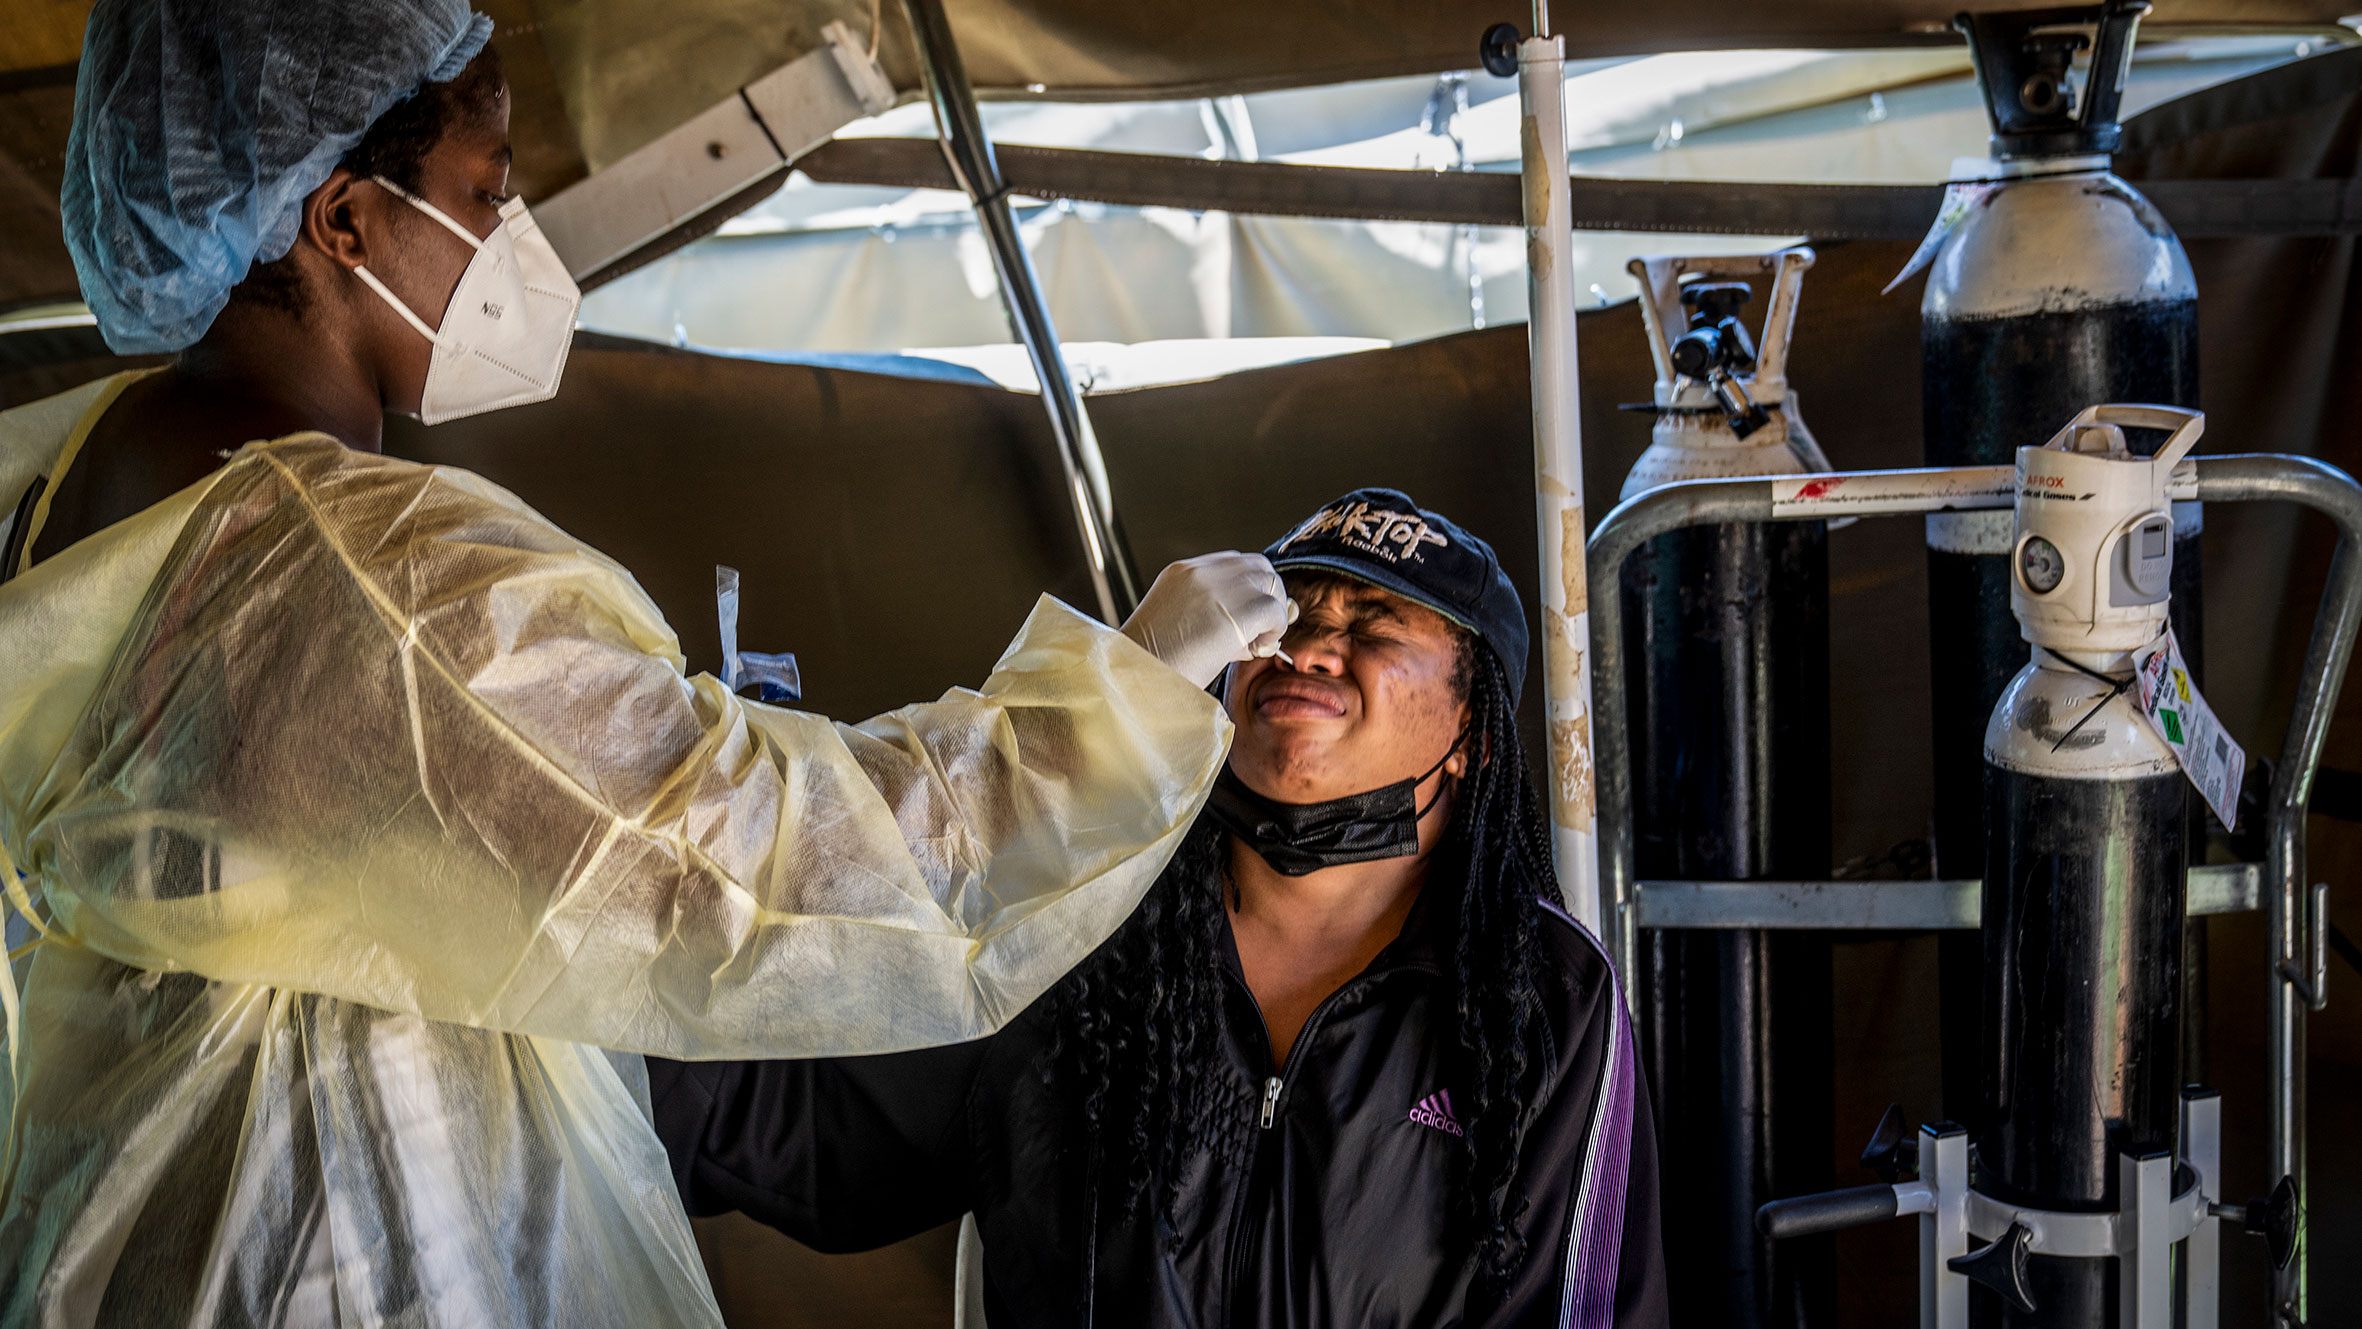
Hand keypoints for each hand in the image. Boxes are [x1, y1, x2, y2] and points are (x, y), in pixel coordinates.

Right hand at [1120, 552, 1294, 688]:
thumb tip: (1254, 632)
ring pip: (1270, 584)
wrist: (1137, 677)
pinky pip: (1275, 610)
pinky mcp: (1237, 608)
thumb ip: (1214, 617)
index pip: (1232, 564)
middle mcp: (1201, 572)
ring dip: (1272, 612)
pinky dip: (1275, 629)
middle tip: (1262, 628)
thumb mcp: (1178, 627)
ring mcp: (1219, 586)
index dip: (1248, 589)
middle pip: (1257, 566)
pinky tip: (1259, 647)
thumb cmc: (1152, 664)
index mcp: (1182, 572)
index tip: (1249, 615)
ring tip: (1258, 640)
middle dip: (1266, 595)